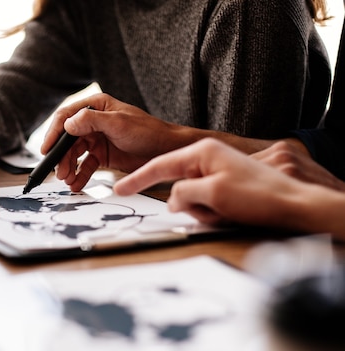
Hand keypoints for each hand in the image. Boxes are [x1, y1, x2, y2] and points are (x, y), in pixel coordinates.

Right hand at [43, 93, 188, 191]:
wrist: (167, 151)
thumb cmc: (148, 131)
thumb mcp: (118, 123)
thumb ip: (91, 121)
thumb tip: (67, 124)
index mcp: (96, 106)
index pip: (66, 117)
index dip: (54, 133)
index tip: (47, 150)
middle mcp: (93, 121)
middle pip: (68, 138)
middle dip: (61, 156)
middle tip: (59, 172)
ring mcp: (97, 138)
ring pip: (74, 153)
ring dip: (69, 167)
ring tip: (68, 181)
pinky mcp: (102, 154)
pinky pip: (85, 165)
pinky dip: (80, 175)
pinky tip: (77, 184)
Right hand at [112, 138, 327, 231]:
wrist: (294, 203)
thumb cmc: (258, 194)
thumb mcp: (212, 195)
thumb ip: (183, 194)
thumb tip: (172, 201)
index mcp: (202, 152)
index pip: (160, 166)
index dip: (137, 179)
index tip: (119, 188)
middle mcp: (208, 157)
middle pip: (179, 185)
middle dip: (189, 204)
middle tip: (211, 210)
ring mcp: (218, 170)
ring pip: (192, 197)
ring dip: (204, 210)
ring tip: (226, 211)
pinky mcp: (226, 183)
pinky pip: (206, 200)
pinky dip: (214, 211)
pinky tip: (230, 212)